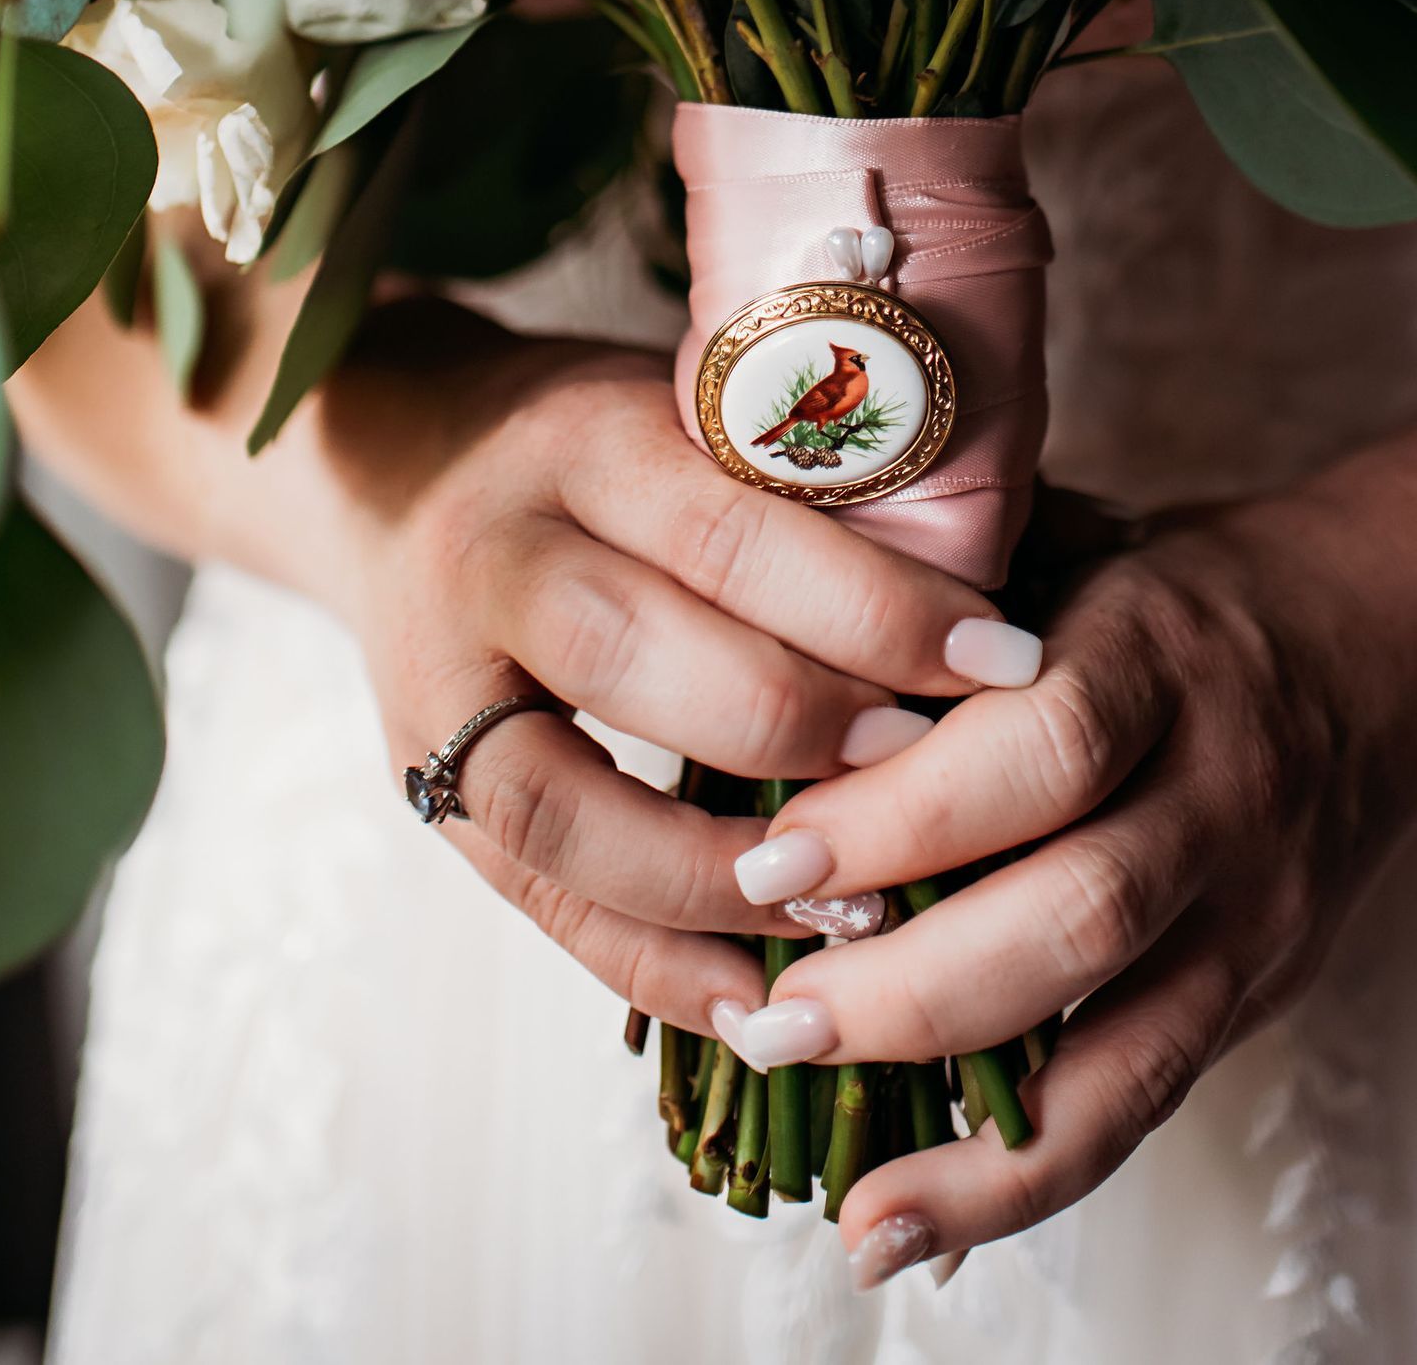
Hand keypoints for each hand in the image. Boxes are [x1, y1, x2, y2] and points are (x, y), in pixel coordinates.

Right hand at [324, 302, 1028, 1036]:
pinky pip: (535, 898)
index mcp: (578, 439)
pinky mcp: (423, 786)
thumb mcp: (701, 413)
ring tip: (855, 912)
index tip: (1003, 659)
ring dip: (719, 876)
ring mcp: (438, 684)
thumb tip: (1010, 581)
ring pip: (563, 804)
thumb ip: (815, 488)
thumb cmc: (616, 443)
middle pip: (634, 655)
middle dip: (800, 729)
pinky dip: (650, 964)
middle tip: (929, 775)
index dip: (871, 605)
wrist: (406, 462)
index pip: (728, 528)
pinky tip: (758, 1003)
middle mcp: (491, 556)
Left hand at [747, 464, 1416, 1279]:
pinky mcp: (1257, 993)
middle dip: (911, 986)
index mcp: (1156, 650)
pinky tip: (900, 1230)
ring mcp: (1253, 908)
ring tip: (830, 1166)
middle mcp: (1221, 787)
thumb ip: (929, 594)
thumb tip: (742, 651)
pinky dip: (1017, 1186)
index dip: (905, 813)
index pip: (1046, 746)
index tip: (768, 858)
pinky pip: (1141, 1108)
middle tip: (769, 1017)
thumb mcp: (1058, 539)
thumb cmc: (1162, 585)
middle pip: (1082, 911)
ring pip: (1127, 1043)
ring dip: (961, 1123)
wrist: (1374, 644)